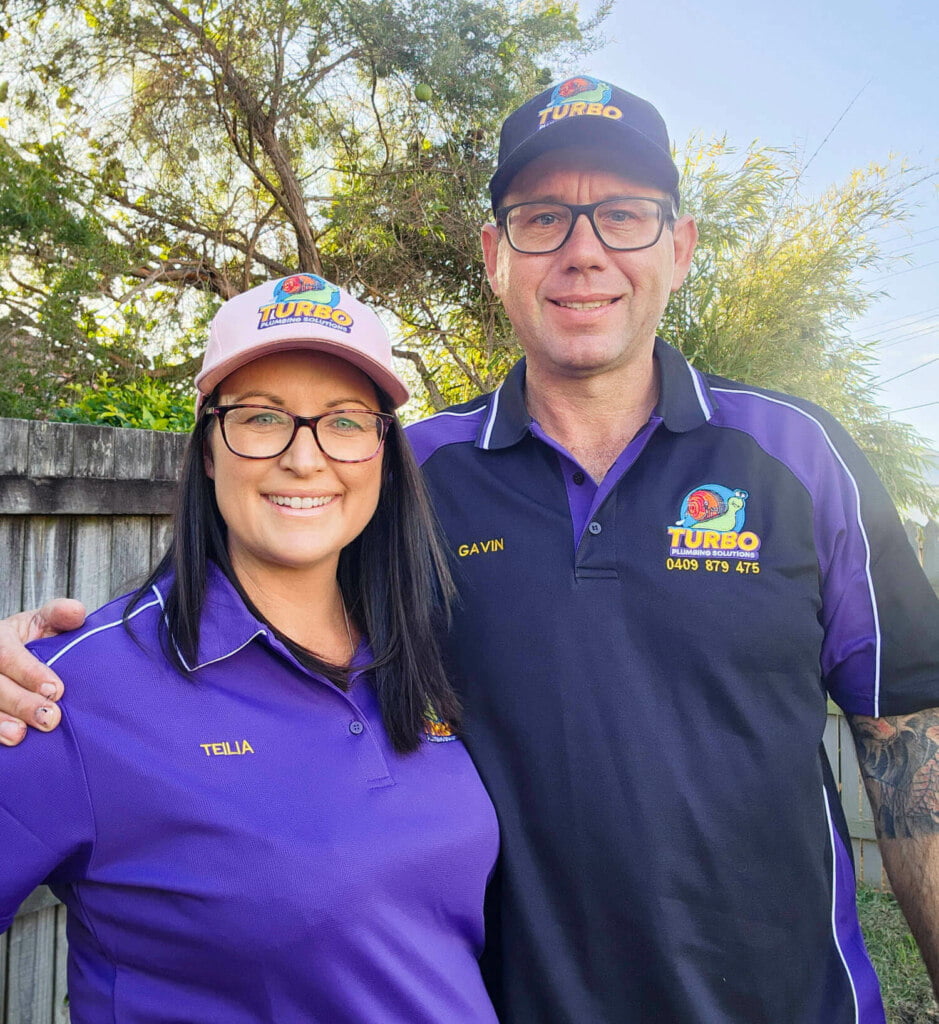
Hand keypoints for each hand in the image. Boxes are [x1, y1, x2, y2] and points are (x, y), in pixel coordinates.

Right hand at [0, 600, 85, 745]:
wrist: (7, 655)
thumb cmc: (29, 641)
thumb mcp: (42, 622)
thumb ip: (59, 616)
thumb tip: (76, 612)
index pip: (7, 654)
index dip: (29, 672)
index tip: (56, 690)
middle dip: (20, 703)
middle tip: (50, 719)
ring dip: (0, 722)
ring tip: (20, 735)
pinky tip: (7, 743)